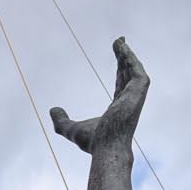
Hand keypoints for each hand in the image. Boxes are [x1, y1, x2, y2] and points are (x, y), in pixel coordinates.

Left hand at [51, 37, 146, 152]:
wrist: (105, 147)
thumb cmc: (92, 142)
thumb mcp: (70, 129)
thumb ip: (61, 121)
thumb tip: (52, 109)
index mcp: (119, 107)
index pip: (120, 83)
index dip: (120, 69)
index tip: (118, 56)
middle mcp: (129, 100)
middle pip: (127, 73)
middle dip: (125, 57)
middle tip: (119, 41)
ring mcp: (135, 97)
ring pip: (134, 70)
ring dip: (128, 56)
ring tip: (119, 42)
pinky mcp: (138, 94)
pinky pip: (137, 72)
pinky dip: (132, 60)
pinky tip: (124, 50)